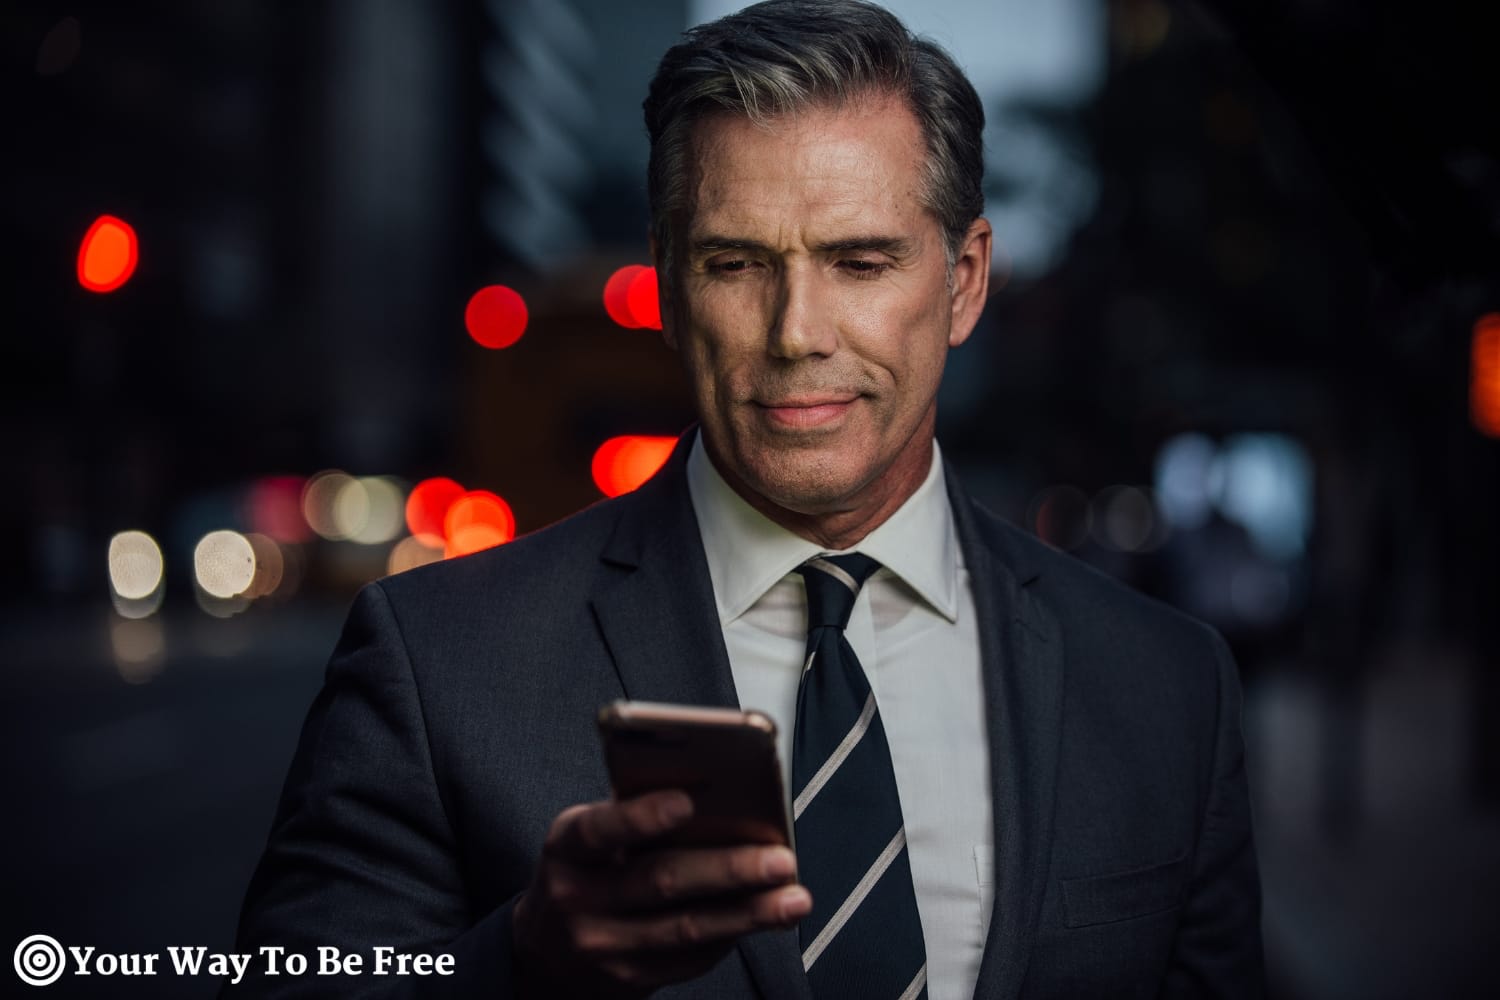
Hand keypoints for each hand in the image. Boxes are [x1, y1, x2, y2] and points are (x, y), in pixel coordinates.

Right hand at [511, 789, 810, 998]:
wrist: (545, 953)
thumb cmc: (585, 873)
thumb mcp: (587, 838)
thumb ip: (635, 816)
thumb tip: (718, 798)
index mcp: (566, 847)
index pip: (600, 829)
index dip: (642, 817)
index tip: (688, 802)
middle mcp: (576, 898)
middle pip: (659, 881)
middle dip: (728, 869)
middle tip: (780, 858)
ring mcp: (601, 945)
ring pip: (685, 928)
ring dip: (748, 913)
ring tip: (793, 898)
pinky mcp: (628, 979)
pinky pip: (689, 958)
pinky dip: (731, 936)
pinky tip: (760, 918)